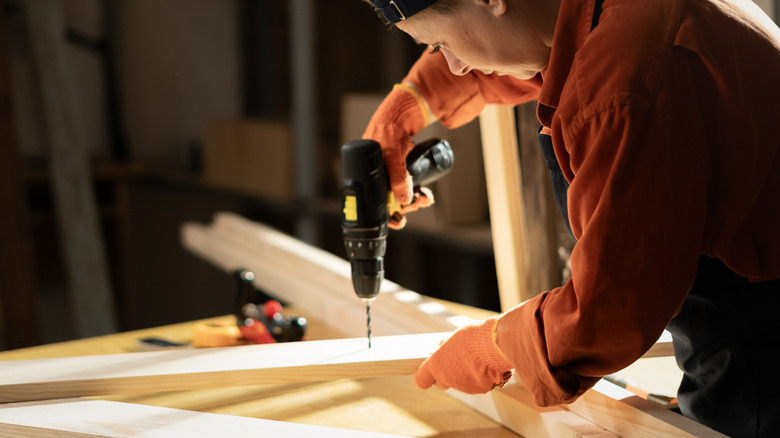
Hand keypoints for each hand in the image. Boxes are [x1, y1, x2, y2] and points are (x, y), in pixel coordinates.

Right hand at [363, 83, 431, 228]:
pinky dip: (415, 192)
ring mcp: (388, 175)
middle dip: (406, 206)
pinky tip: (424, 194)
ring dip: (413, 200)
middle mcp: (375, 178)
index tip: (399, 221)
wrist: (400, 113)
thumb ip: (397, 175)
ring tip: (425, 198)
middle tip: (419, 204)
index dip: (386, 215)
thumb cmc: (386, 130)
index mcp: (365, 176)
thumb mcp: (391, 153)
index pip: (372, 203)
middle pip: (389, 202)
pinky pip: (407, 188)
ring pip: (400, 196)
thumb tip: (404, 199)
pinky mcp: (400, 172)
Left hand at [414, 318, 513, 393]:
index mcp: (436, 365)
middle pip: (441, 383)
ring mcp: (464, 386)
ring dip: (466, 375)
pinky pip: (478, 384)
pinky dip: (481, 377)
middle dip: (447, 375)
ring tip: (477, 358)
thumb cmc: (473, 337)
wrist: (495, 345)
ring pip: (461, 383)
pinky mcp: (480, 389)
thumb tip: (442, 347)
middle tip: (457, 362)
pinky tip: (487, 364)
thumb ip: (445, 347)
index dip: (425, 377)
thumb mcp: (454, 337)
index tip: (430, 371)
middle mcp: (447, 379)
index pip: (421, 380)